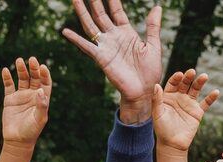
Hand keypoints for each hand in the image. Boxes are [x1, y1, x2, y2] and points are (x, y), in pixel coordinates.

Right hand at [1, 57, 51, 147]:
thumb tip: (40, 91)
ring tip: (19, 60)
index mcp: (42, 99)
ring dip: (21, 70)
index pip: (45, 83)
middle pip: (34, 78)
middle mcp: (32, 96)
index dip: (45, 74)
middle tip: (31, 59)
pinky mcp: (10, 99)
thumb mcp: (39, 119)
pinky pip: (8, 85)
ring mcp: (21, 96)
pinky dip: (7, 78)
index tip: (43, 67)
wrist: (17, 140)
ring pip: (22, 79)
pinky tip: (6, 70)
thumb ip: (42, 105)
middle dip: (33, 68)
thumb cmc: (31, 131)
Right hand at [63, 1, 162, 123]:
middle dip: (94, 2)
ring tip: (76, 0)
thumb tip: (157, 7)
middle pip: (100, 15)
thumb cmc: (150, 72)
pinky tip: (66, 31)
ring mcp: (106, 47)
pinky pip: (86, 47)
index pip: (116, 12)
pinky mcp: (101, 58)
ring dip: (83, 13)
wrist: (144, 91)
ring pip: (91, 26)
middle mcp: (114, 37)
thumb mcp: (154, 46)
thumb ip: (153, 27)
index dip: (112, 0)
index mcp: (127, 33)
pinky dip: (76, 39)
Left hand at [154, 70, 218, 152]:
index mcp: (168, 96)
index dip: (176, 78)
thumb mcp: (157, 114)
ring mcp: (189, 104)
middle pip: (185, 84)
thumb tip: (156, 85)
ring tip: (204, 76)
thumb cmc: (162, 129)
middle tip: (192, 71)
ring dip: (200, 82)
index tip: (180, 75)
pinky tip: (216, 92)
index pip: (173, 83)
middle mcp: (179, 97)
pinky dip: (211, 98)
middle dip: (188, 77)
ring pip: (196, 90)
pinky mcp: (198, 112)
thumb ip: (157, 100)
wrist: (173, 144)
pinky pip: (206, 103)